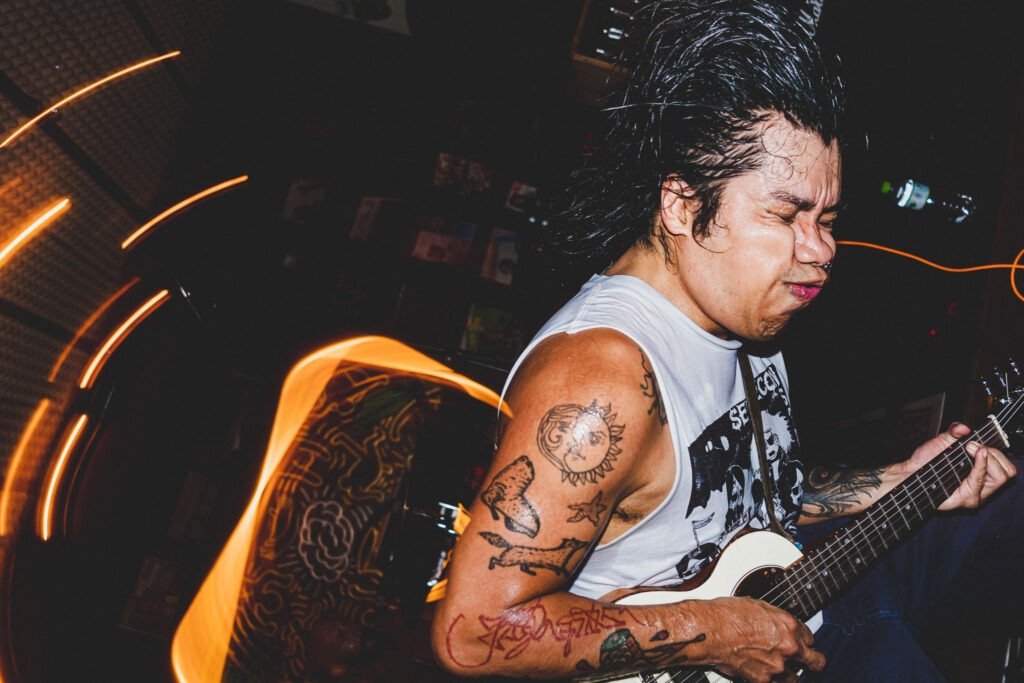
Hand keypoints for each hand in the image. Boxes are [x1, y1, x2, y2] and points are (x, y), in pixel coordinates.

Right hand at [697, 596, 824, 682]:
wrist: (710, 630)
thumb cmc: (726, 615)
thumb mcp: (757, 606)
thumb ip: (774, 619)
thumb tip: (777, 625)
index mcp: (789, 625)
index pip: (809, 636)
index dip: (803, 639)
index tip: (799, 641)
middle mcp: (788, 646)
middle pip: (815, 660)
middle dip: (813, 661)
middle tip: (810, 663)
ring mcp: (777, 666)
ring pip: (796, 678)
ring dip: (791, 674)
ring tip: (783, 672)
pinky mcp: (763, 680)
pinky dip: (770, 680)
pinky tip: (764, 674)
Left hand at [900, 422, 1016, 510]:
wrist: (911, 471)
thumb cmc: (928, 459)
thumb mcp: (944, 440)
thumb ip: (955, 430)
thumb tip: (964, 428)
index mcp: (983, 474)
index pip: (1006, 467)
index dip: (997, 452)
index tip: (979, 442)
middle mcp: (982, 486)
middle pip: (1008, 472)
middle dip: (994, 454)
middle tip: (975, 446)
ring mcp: (976, 494)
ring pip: (999, 477)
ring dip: (987, 458)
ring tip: (970, 449)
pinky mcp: (967, 499)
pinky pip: (980, 482)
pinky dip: (980, 465)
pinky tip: (975, 454)